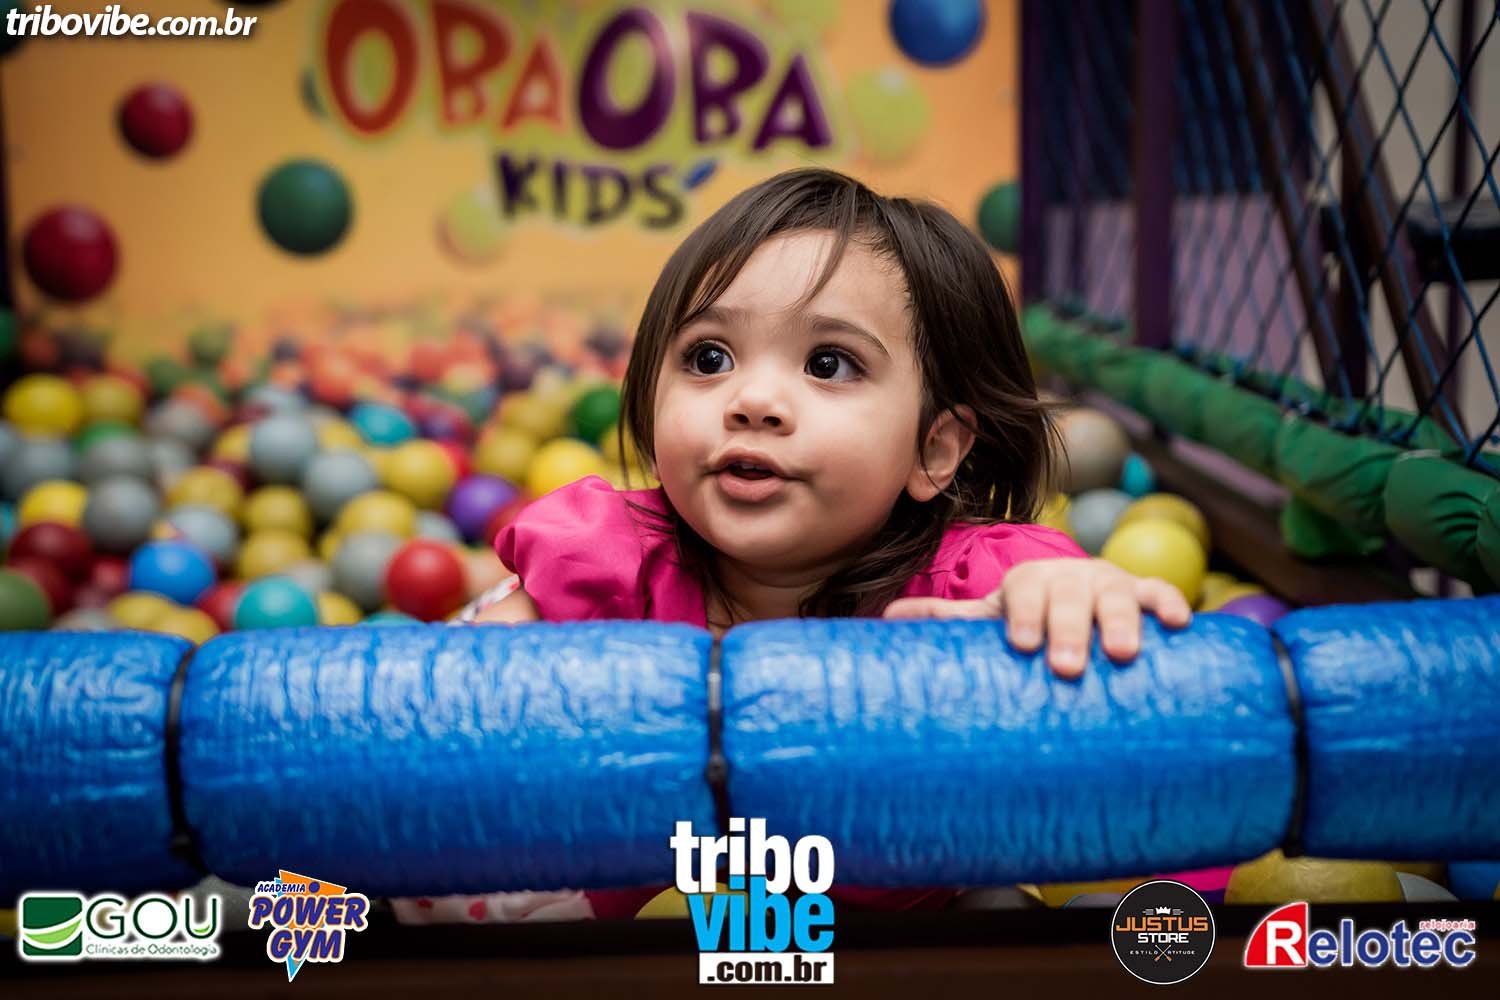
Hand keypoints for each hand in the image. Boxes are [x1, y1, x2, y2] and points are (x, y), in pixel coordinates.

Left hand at [882, 558, 1192, 678]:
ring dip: (1122, 621)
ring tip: (1122, 653)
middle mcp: (1070, 579)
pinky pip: (1162, 594)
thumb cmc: (1027, 615)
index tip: (1022, 645)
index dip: (1024, 615)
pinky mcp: (1146, 595)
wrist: (1076, 596)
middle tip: (1066, 666)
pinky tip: (1180, 625)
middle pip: (1070, 598)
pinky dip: (1171, 604)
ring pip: (1119, 596)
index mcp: (1029, 582)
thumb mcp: (989, 614)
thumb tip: (887, 616)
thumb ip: (947, 618)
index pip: (1024, 594)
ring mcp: (1110, 585)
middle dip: (1069, 629)